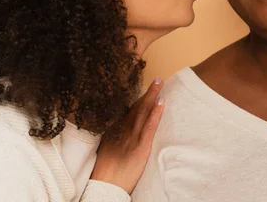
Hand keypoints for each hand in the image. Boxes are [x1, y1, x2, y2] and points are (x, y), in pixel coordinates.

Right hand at [90, 77, 164, 193]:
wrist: (104, 187)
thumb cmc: (105, 172)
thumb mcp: (106, 150)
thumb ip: (114, 138)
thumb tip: (119, 130)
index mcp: (114, 131)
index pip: (128, 111)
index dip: (138, 99)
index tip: (146, 87)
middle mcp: (122, 131)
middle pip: (136, 107)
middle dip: (148, 92)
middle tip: (158, 79)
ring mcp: (131, 138)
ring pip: (143, 113)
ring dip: (152, 96)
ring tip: (161, 83)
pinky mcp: (140, 148)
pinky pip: (149, 128)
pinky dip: (155, 114)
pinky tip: (161, 102)